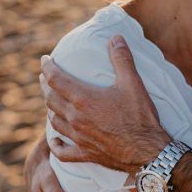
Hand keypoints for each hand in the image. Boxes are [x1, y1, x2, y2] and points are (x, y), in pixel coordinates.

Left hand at [40, 36, 170, 173]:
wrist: (147, 151)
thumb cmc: (140, 116)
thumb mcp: (133, 83)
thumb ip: (122, 59)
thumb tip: (116, 38)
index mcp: (83, 99)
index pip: (55, 79)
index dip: (47, 67)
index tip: (44, 60)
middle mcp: (75, 118)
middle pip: (50, 99)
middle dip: (45, 85)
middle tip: (45, 77)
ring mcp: (78, 137)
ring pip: (54, 121)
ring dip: (50, 108)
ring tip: (51, 101)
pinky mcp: (85, 153)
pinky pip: (62, 151)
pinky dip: (55, 144)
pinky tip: (54, 140)